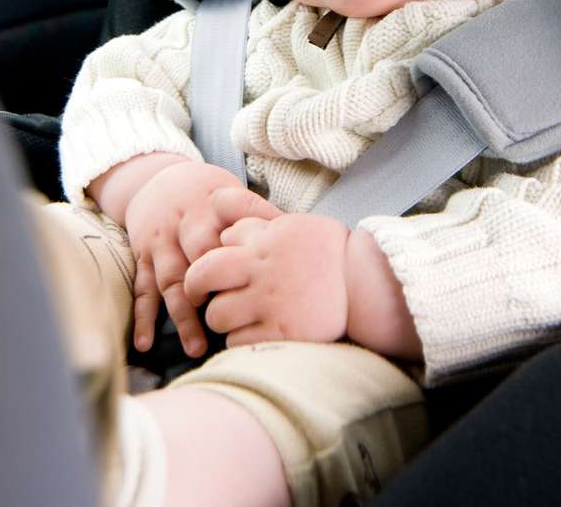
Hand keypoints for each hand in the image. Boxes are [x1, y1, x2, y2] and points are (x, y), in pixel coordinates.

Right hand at [123, 161, 279, 356]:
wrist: (156, 179)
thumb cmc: (206, 195)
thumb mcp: (232, 194)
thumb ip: (261, 217)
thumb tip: (300, 239)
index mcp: (214, 205)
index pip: (231, 221)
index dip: (243, 246)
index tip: (258, 274)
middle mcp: (185, 222)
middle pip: (198, 252)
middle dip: (213, 284)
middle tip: (231, 318)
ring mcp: (162, 242)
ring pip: (171, 279)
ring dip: (183, 315)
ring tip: (196, 347)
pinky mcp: (143, 256)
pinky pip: (143, 289)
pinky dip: (143, 317)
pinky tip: (146, 344)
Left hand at [183, 212, 350, 345]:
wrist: (365, 283)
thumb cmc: (327, 252)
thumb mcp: (290, 223)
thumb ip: (253, 220)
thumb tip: (219, 217)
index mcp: (264, 242)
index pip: (215, 247)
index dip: (209, 261)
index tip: (214, 273)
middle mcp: (262, 271)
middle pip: (202, 278)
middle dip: (196, 288)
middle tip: (202, 296)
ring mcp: (270, 303)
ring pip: (217, 315)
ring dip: (222, 318)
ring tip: (238, 316)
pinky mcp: (281, 333)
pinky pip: (237, 342)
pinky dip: (240, 340)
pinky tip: (256, 332)